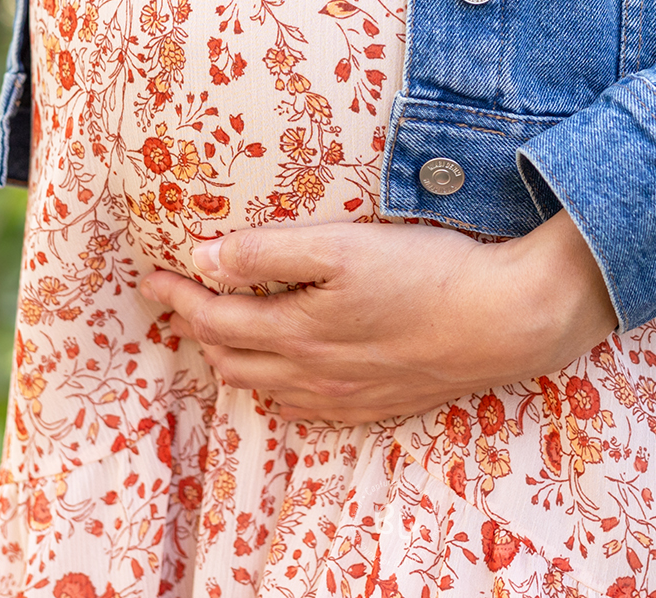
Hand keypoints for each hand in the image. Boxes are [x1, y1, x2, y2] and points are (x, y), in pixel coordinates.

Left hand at [138, 213, 618, 424]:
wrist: (504, 321)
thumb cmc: (426, 271)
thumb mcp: (343, 245)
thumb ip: (268, 251)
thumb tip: (204, 259)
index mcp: (293, 330)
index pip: (212, 315)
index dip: (177, 294)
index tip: (151, 276)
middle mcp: (310, 373)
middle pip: (230, 356)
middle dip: (197, 327)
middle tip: (179, 299)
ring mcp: (344, 396)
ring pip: (264, 387)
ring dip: (231, 359)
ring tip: (218, 334)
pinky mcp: (376, 403)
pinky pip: (305, 410)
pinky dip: (276, 391)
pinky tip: (282, 381)